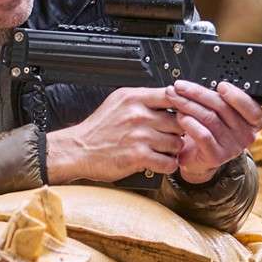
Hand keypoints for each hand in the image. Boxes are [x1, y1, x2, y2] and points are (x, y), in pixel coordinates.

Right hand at [46, 87, 182, 184]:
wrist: (78, 149)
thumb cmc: (98, 129)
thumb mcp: (118, 102)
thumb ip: (142, 99)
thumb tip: (169, 96)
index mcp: (133, 98)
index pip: (172, 96)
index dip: (181, 106)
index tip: (182, 113)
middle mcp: (138, 115)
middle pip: (179, 122)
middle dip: (177, 132)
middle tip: (170, 137)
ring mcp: (139, 135)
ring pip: (177, 143)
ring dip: (173, 150)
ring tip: (162, 151)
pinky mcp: (138, 156)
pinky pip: (168, 162)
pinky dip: (167, 165)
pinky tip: (159, 162)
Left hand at [166, 80, 261, 182]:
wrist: (197, 158)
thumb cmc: (208, 130)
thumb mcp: (218, 113)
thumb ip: (215, 98)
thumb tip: (197, 83)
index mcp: (252, 122)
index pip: (251, 107)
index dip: (237, 96)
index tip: (221, 85)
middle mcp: (245, 135)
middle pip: (222, 108)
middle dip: (198, 93)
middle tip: (180, 86)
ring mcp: (232, 147)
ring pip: (210, 119)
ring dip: (188, 105)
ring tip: (174, 97)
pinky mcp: (216, 156)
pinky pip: (203, 135)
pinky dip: (189, 123)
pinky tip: (179, 116)